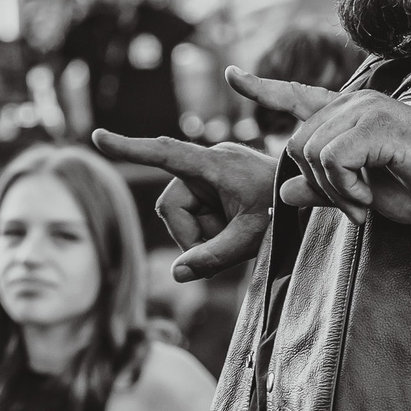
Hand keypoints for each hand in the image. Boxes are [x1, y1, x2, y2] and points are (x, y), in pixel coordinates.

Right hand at [93, 120, 279, 283]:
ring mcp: (211, 173)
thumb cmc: (285, 210)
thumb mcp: (251, 237)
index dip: (130, 148)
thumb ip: (214, 257)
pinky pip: (196, 213)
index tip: (98, 137)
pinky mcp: (216, 184)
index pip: (165, 153)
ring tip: (235, 238)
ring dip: (201, 234)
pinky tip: (233, 233)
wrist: (312, 198)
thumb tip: (176, 274)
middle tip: (220, 252)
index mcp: (215, 164)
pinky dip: (209, 230)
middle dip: (190, 235)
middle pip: (171, 208)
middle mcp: (208, 162)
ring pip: (181, 215)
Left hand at [263, 86, 410, 225]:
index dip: (262, 88)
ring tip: (365, 204)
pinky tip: (369, 198)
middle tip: (354, 207)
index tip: (233, 75)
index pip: (296, 95)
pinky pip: (332, 160)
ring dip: (334, 191)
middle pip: (296, 144)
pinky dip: (345, 189)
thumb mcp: (365, 194)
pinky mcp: (375, 122)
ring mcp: (364, 108)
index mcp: (349, 113)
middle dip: (317, 185)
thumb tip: (285, 191)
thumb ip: (325, 189)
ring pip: (311, 153)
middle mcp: (353, 102)